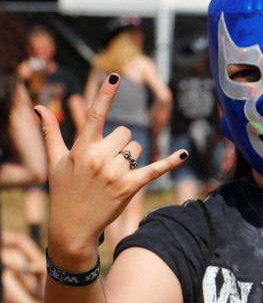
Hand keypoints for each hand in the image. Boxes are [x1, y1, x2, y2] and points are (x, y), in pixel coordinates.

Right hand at [37, 73, 185, 267]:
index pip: (94, 115)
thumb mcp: (55, 161)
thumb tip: (38, 107)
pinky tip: (183, 154)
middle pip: (124, 133)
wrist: (72, 227)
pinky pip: (154, 169)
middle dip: (119, 144)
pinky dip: (170, 162)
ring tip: (113, 175)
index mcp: (81, 148)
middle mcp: (98, 158)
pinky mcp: (130, 187)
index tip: (115, 76)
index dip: (105, 94)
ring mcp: (115, 173)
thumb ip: (50, 132)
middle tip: (105, 163)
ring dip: (131, 157)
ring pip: (137, 148)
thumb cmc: (64, 190)